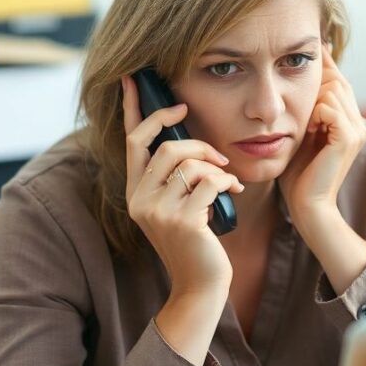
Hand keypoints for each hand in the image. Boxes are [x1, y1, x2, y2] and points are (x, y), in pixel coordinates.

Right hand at [121, 75, 242, 298]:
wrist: (201, 285)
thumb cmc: (196, 241)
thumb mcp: (178, 205)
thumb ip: (174, 176)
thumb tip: (185, 139)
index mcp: (136, 192)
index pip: (132, 141)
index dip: (135, 108)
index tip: (134, 79)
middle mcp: (140, 200)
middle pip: (165, 147)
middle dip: (197, 143)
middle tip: (218, 154)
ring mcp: (158, 212)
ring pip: (189, 163)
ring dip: (216, 167)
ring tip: (227, 181)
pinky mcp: (183, 222)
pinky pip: (208, 181)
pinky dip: (226, 182)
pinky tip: (233, 193)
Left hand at [278, 44, 365, 236]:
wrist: (307, 205)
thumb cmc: (299, 174)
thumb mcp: (302, 134)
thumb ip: (307, 111)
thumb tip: (296, 83)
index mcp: (350, 121)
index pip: (340, 81)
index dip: (325, 64)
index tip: (313, 47)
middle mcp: (358, 123)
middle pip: (336, 80)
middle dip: (315, 81)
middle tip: (296, 96)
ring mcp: (356, 130)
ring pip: (332, 89)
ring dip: (311, 102)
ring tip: (305, 126)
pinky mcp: (348, 138)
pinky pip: (328, 106)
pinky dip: (313, 114)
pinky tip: (308, 130)